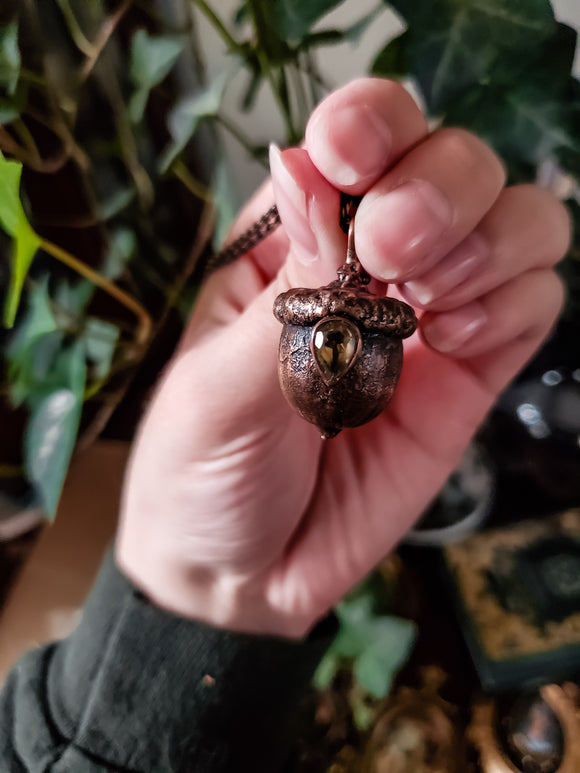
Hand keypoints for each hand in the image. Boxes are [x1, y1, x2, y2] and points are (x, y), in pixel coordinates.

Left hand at [117, 78, 569, 637]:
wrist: (239, 578)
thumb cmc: (199, 473)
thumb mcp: (216, 388)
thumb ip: (284, 299)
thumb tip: (323, 186)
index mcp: (286, 244)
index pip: (353, 142)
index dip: (370, 126)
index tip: (355, 161)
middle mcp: (367, 265)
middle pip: (450, 163)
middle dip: (438, 186)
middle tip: (394, 251)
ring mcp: (426, 318)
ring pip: (516, 220)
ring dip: (490, 240)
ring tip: (428, 309)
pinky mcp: (470, 377)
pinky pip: (533, 304)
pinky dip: (513, 303)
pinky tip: (454, 344)